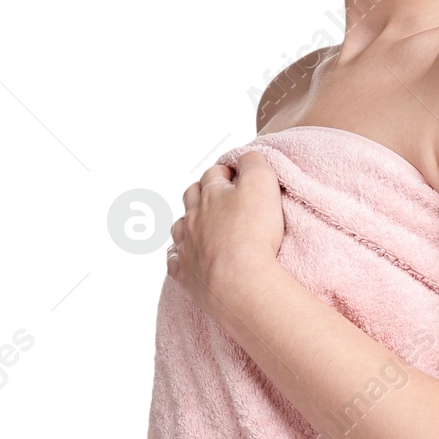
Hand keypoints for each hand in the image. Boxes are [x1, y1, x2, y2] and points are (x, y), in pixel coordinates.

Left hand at [167, 151, 286, 316]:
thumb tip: (247, 157)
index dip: (227, 173)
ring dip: (190, 223)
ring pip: (180, 227)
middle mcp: (192, 218)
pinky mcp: (185, 274)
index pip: (213, 174)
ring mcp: (186, 246)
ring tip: (205, 226)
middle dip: (203, 192)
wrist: (241, 281)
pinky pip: (175, 260)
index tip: (239, 178)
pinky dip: (180, 254)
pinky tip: (189, 256)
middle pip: (191, 197)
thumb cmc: (254, 231)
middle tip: (222, 198)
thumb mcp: (263, 183)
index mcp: (210, 195)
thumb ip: (254, 162)